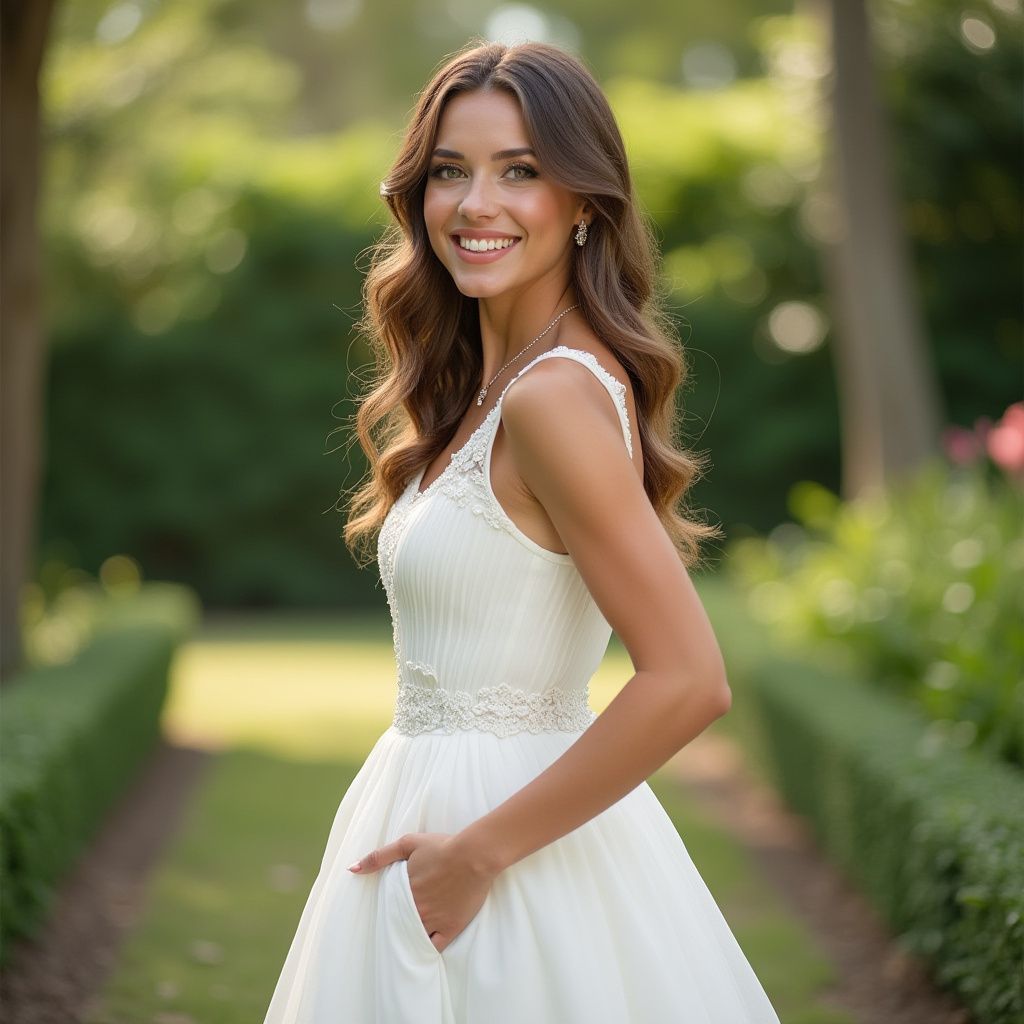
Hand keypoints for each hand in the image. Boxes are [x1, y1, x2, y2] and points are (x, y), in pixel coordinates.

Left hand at [347, 832, 496, 952]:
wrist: (474, 855)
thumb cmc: (443, 846)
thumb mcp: (408, 843)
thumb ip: (379, 856)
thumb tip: (352, 869)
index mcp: (405, 891)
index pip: (389, 910)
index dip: (388, 912)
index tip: (388, 914)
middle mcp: (417, 909)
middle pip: (400, 925)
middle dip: (397, 927)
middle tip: (396, 929)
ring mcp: (434, 920)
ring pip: (415, 938)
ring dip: (410, 938)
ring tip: (407, 941)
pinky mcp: (452, 927)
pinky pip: (436, 946)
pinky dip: (428, 949)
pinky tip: (425, 948)